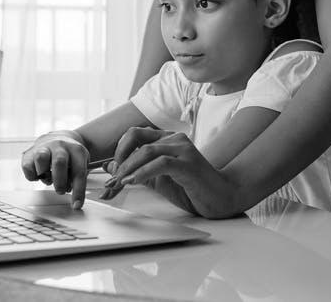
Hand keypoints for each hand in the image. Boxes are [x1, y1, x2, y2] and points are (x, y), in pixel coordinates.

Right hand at [20, 132, 88, 208]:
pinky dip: (32, 176)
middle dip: (60, 182)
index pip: (78, 172)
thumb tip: (75, 200)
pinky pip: (28, 167)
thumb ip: (77, 179)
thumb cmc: (70, 157)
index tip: (77, 205)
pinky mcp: (29, 153)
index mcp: (76, 150)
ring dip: (45, 175)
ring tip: (49, 178)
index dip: (78, 191)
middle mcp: (60, 146)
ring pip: (41, 159)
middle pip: (59, 162)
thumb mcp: (80, 163)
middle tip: (61, 190)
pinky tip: (39, 175)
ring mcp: (44, 148)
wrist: (57, 138)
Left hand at [101, 127, 239, 217]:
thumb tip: (110, 166)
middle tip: (112, 179)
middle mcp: (174, 138)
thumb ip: (136, 170)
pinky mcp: (188, 164)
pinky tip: (134, 182)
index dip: (119, 150)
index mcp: (167, 139)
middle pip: (136, 137)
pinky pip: (161, 163)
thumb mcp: (157, 179)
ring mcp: (183, 149)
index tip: (112, 170)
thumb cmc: (191, 188)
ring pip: (146, 150)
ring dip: (128, 168)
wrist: (220, 198)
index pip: (135, 133)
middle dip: (119, 158)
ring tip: (120, 183)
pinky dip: (142, 173)